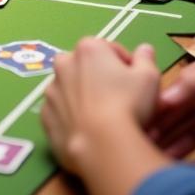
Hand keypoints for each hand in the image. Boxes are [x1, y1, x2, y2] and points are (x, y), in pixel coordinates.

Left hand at [41, 39, 158, 175]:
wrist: (102, 146)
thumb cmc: (128, 106)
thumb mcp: (148, 78)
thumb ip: (145, 59)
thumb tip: (145, 49)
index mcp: (87, 49)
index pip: (109, 49)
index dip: (125, 63)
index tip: (134, 80)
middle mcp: (63, 64)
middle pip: (86, 66)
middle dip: (100, 77)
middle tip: (119, 98)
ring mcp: (51, 90)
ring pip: (70, 88)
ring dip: (83, 96)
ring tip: (103, 117)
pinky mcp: (45, 116)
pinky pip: (60, 111)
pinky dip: (71, 116)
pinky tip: (87, 129)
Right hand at [148, 39, 194, 157]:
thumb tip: (167, 97)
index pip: (182, 88)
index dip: (162, 103)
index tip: (140, 118)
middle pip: (184, 107)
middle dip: (162, 123)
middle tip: (138, 141)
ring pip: (191, 124)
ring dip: (171, 137)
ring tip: (149, 153)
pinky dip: (187, 145)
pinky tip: (170, 156)